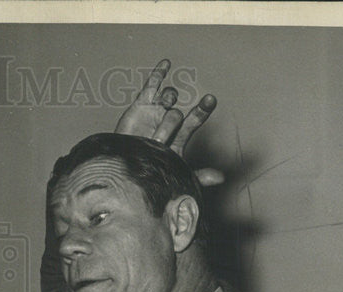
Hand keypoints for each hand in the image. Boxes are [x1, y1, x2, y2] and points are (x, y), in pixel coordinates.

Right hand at [114, 59, 221, 185]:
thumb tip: (221, 178)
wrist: (121, 169)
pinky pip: (151, 86)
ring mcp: (156, 112)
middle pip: (178, 113)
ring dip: (168, 100)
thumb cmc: (148, 173)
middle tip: (163, 132)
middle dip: (171, 123)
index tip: (210, 100)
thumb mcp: (174, 175)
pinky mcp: (141, 106)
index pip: (194, 121)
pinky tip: (167, 64)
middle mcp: (169, 122)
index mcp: (178, 137)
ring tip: (161, 110)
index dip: (202, 110)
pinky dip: (159, 74)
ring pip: (169, 97)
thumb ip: (197, 175)